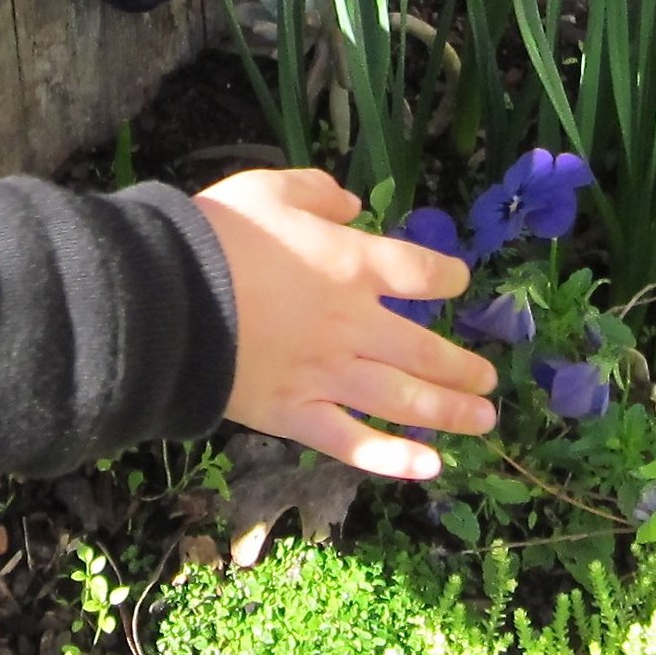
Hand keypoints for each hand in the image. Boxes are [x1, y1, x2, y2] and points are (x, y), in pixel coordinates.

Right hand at [193, 168, 495, 480]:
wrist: (167, 294)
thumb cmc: (216, 235)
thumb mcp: (267, 188)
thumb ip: (316, 191)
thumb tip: (352, 204)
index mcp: (350, 265)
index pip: (419, 273)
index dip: (445, 277)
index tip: (456, 282)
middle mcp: (352, 324)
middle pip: (424, 349)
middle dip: (462, 366)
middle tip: (488, 380)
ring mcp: (327, 374)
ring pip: (404, 399)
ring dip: (450, 412)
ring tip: (482, 419)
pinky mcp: (296, 413)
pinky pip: (354, 442)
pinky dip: (394, 458)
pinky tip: (430, 466)